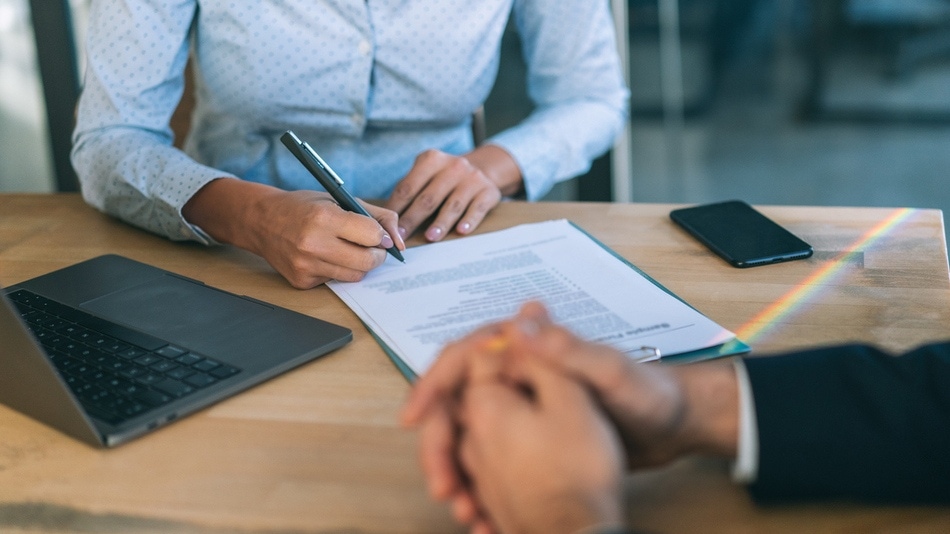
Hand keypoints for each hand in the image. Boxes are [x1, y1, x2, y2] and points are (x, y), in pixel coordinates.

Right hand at [182, 178, 404, 287]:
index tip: (379, 235)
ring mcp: (306, 265)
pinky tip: (326, 257)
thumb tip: (400, 240)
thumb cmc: (304, 207)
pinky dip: (338, 271)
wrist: (261, 221)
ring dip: (360, 265)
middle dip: (377, 255)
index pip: (372, 235)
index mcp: (324, 217)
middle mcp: (314, 243)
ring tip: (349, 250)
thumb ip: (376, 216)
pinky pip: (335, 281)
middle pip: (367, 262)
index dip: (381, 236)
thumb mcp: (339, 199)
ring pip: (355, 276)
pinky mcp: (301, 281)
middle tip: (372, 248)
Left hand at [385, 145, 520, 241]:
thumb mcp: (427, 173)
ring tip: (430, 238)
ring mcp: (472, 179)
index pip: (409, 187)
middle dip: (413, 219)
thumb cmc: (445, 178)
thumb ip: (411, 190)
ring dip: (441, 223)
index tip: (388, 227)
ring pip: (453, 205)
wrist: (483, 169)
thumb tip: (388, 219)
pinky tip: (461, 231)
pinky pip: (477, 209)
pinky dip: (469, 221)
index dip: (397, 208)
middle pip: (428, 198)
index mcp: (431, 160)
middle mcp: (453, 166)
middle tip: (402, 237)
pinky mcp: (488, 191)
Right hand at [402, 302, 739, 521]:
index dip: (434, 384)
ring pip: (469, 432)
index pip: (465, 356)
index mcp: (531, 349)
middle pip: (458, 400)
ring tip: (461, 503)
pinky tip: (482, 506)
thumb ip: (568, 349)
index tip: (415, 418)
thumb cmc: (650, 393)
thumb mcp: (611, 372)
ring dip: (458, 467)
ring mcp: (524, 402)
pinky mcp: (531, 431)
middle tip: (442, 482)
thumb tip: (519, 321)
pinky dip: (480, 480)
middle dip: (441, 442)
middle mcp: (520, 371)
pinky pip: (490, 453)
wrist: (674, 425)